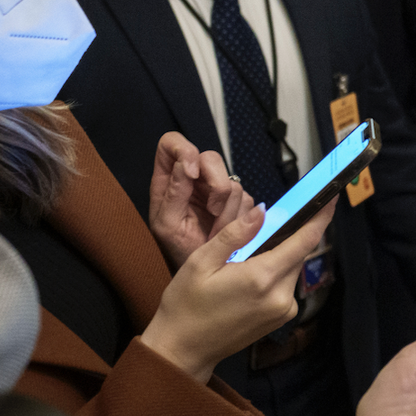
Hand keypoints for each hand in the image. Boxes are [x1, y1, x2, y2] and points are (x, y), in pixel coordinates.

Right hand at [139, 198, 336, 383]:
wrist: (184, 349)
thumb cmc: (185, 305)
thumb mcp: (200, 262)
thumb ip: (235, 234)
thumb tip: (262, 210)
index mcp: (262, 278)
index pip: (304, 241)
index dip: (321, 217)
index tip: (331, 198)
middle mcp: (281, 296)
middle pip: (298, 253)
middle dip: (290, 234)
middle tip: (269, 222)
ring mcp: (284, 310)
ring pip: (292, 268)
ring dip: (279, 254)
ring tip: (246, 256)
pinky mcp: (281, 318)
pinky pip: (286, 284)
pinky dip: (275, 272)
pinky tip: (249, 275)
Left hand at [147, 132, 250, 270]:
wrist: (203, 272)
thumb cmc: (178, 250)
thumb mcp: (167, 224)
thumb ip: (173, 193)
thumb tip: (184, 166)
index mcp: (168, 180)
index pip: (171, 143)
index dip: (184, 149)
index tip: (191, 172)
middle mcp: (193, 179)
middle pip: (211, 157)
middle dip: (216, 183)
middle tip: (213, 209)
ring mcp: (217, 189)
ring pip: (233, 182)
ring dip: (227, 210)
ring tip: (215, 231)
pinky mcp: (238, 202)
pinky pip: (248, 199)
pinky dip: (239, 217)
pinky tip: (227, 231)